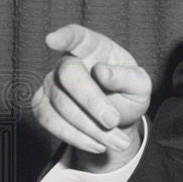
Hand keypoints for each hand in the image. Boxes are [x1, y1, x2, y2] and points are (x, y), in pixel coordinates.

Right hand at [31, 24, 151, 169]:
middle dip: (92, 102)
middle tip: (113, 121)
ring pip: (61, 104)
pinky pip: (50, 122)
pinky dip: (76, 137)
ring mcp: (51, 83)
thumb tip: (101, 72)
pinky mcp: (42, 106)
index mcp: (94, 48)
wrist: (118, 119)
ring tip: (117, 142)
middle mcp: (68, 62)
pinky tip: (98, 145)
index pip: (77, 36)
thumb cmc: (128, 92)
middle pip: (69, 76)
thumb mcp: (140, 86)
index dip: (65, 36)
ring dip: (90, 128)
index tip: (52, 40)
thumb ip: (126, 77)